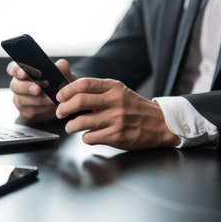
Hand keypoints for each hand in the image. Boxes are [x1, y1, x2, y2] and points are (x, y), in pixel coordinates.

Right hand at [7, 59, 76, 122]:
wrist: (62, 104)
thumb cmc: (58, 86)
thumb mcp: (63, 76)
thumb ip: (62, 69)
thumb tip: (62, 64)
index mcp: (24, 73)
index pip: (12, 68)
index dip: (16, 70)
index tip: (25, 73)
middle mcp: (19, 86)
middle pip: (15, 86)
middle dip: (26, 87)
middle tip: (38, 89)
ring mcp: (20, 100)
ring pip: (22, 100)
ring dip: (37, 100)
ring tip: (50, 99)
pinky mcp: (26, 113)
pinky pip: (30, 111)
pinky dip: (41, 109)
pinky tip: (50, 107)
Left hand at [55, 78, 180, 149]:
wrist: (160, 124)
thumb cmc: (136, 108)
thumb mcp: (120, 92)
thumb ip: (99, 91)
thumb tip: (72, 92)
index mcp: (114, 88)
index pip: (84, 84)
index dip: (67, 90)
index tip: (60, 96)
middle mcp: (114, 102)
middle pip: (78, 101)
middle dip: (63, 108)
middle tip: (60, 112)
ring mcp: (115, 120)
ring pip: (80, 122)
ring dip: (70, 125)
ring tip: (71, 126)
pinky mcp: (116, 136)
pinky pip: (89, 137)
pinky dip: (85, 137)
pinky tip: (89, 135)